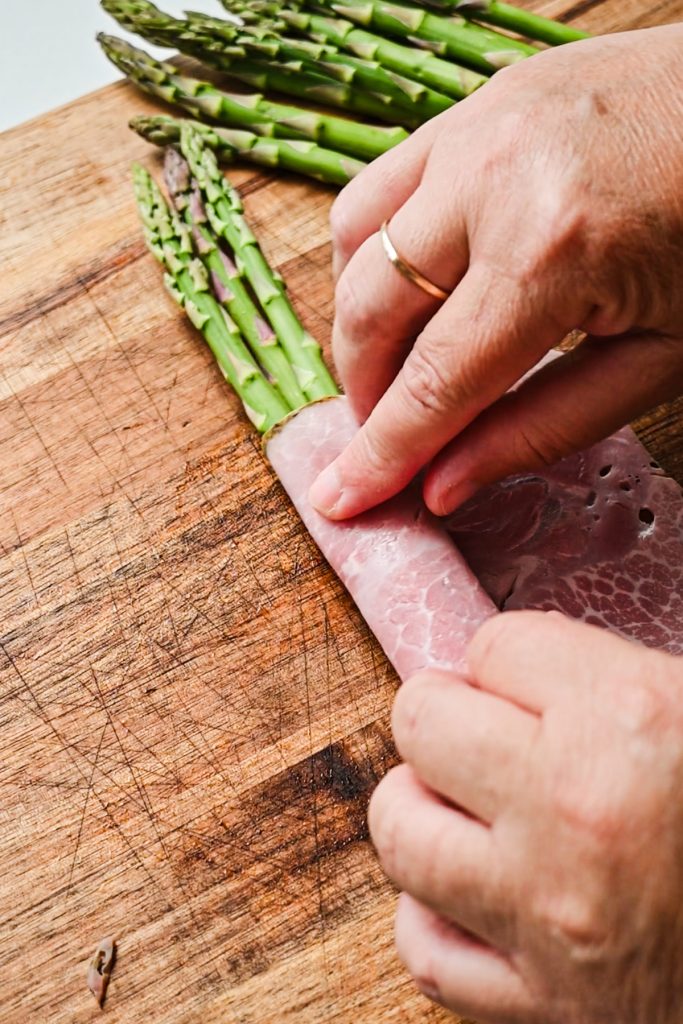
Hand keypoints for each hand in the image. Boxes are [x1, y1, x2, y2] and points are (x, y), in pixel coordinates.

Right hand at [309, 26, 682, 519]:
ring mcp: (479, 126)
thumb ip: (542, 428)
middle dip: (364, 392)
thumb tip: (444, 484)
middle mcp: (494, 178)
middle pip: (374, 313)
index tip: (342, 498)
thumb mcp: (658, 360)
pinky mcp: (477, 103)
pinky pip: (380, 185)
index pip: (436, 382)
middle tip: (387, 436)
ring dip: (359, 321)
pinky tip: (406, 289)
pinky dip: (370, 249)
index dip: (383, 453)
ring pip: (355, 243)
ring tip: (395, 366)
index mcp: (554, 252)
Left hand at [369, 612, 682, 1022]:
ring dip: (424, 804)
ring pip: (402, 828)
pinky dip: (437, 912)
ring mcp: (550, 918)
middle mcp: (576, 814)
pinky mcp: (545, 1009)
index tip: (531, 681)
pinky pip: (427, 948)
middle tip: (488, 730)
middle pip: (422, 718)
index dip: (512, 658)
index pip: (492, 645)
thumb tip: (510, 661)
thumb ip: (609, 674)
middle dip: (452, 712)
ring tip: (467, 803)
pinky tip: (474, 892)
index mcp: (632, 723)